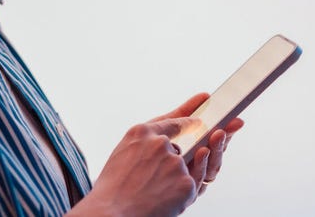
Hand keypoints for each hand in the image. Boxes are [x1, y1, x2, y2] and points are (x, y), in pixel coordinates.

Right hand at [70, 93, 244, 216]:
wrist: (111, 213)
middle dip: (171, 164)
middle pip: (179, 149)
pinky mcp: (186, 183)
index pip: (172, 121)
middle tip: (153, 177)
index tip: (203, 109)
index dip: (188, 117)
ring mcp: (175, 162)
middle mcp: (160, 143)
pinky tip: (162, 200)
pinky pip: (189, 186)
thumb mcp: (122, 154)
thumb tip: (167, 141)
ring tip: (152, 191)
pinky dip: (179, 195)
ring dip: (173, 181)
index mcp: (141, 132)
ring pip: (184, 169)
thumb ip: (145, 142)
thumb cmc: (113, 188)